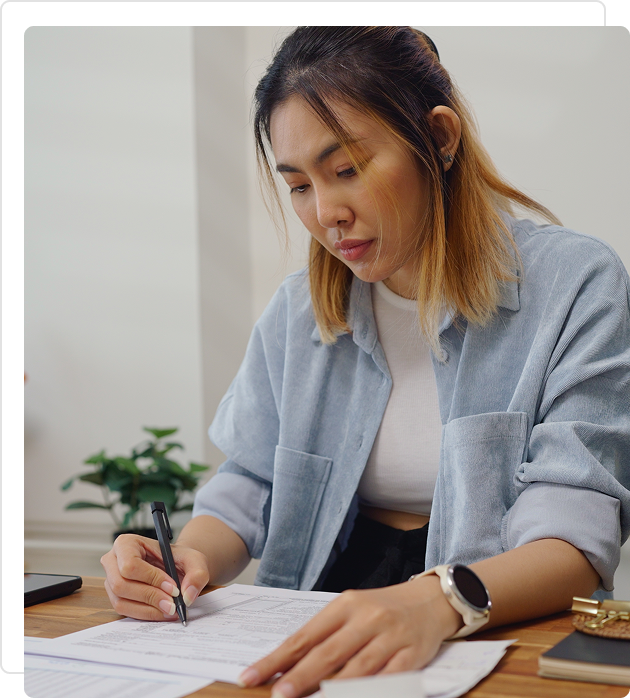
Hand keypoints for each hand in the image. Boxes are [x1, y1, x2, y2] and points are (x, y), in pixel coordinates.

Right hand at [100, 534, 209, 620]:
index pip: (130, 565)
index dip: (152, 579)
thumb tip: (188, 596)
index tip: (173, 588)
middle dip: (150, 597)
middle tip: (173, 604)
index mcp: (126, 543)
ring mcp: (111, 580)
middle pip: (121, 585)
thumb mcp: (195, 560)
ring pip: (121, 601)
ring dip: (148, 609)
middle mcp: (113, 560)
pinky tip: (162, 612)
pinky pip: (125, 611)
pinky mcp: (115, 597)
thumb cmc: (179, 559)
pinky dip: (145, 614)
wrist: (176, 568)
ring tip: (170, 609)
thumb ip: (197, 574)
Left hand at [238, 576, 462, 697]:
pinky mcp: (411, 655)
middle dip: (300, 676)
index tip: (252, 675)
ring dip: (331, 689)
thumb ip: (327, 636)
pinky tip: (351, 699)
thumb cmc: (383, 608)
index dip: (278, 658)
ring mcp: (389, 636)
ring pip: (356, 667)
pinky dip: (368, 691)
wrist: (431, 599)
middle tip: (278, 694)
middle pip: (328, 652)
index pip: (305, 635)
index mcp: (345, 605)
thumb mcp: (353, 612)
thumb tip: (290, 666)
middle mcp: (366, 618)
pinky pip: (387, 679)